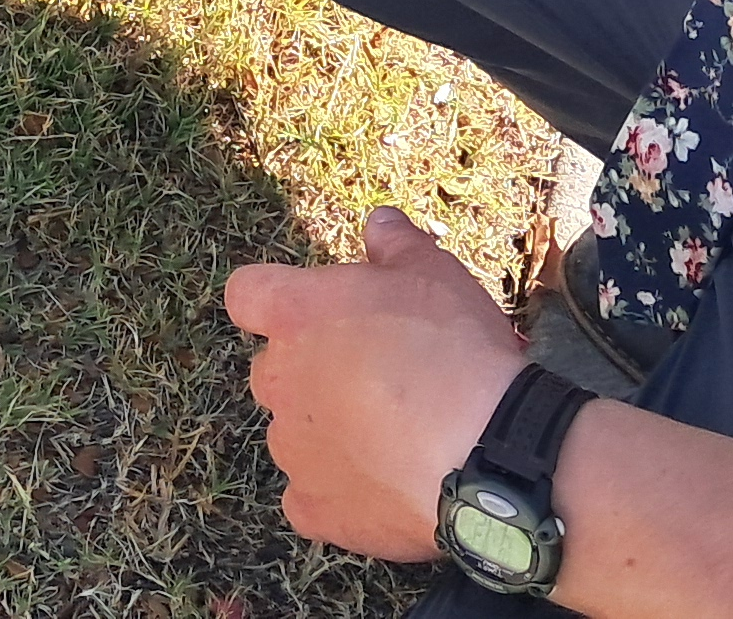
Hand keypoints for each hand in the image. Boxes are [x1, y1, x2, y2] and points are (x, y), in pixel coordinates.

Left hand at [225, 207, 529, 561]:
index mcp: (295, 314)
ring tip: (394, 437)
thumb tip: (378, 222)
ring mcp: (291, 450)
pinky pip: (308, 498)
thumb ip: (396, 244)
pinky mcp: (314, 510)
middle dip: (313, 371)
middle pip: (275, 369)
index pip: (247, 294)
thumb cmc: (455, 349)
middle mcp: (278, 380)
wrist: (485, 454)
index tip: (314, 309)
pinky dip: (336, 494)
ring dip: (327, 432)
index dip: (276, 300)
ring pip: (294, 434)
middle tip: (377, 376)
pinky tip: (382, 485)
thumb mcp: (434, 273)